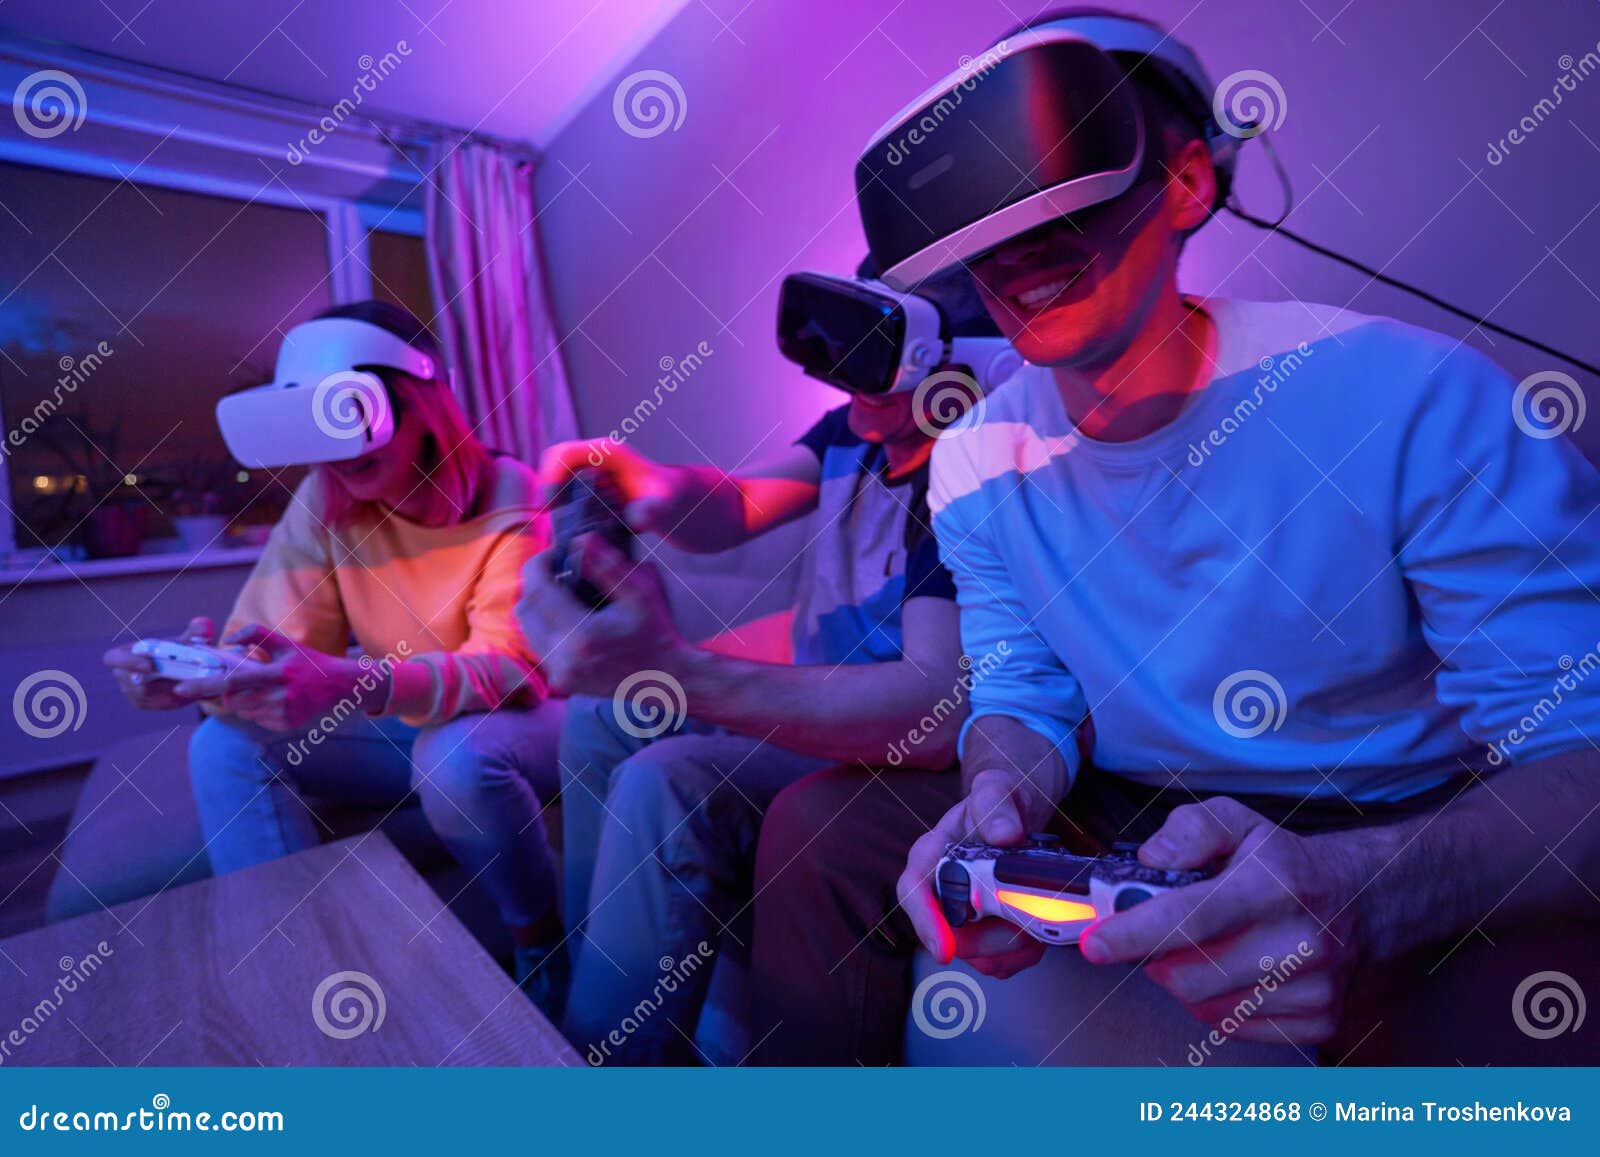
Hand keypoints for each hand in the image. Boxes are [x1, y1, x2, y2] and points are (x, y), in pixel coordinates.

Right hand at [103, 616, 213, 710]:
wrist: (184, 669)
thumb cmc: (178, 650)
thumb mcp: (188, 640)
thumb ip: (195, 632)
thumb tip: (202, 624)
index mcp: (127, 653)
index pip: (112, 658)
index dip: (126, 662)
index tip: (150, 665)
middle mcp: (124, 673)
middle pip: (130, 683)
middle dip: (151, 684)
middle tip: (175, 682)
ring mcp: (131, 691)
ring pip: (145, 696)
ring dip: (165, 692)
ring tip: (186, 685)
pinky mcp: (143, 703)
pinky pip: (157, 704)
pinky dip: (172, 699)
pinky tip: (186, 694)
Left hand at [173, 625, 367, 731]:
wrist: (341, 686)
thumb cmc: (309, 662)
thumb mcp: (287, 643)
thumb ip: (257, 634)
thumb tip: (229, 640)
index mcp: (278, 674)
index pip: (234, 681)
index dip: (205, 685)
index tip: (181, 688)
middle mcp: (280, 697)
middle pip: (234, 701)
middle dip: (229, 694)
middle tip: (241, 684)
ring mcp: (283, 714)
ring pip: (244, 711)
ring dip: (245, 701)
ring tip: (267, 690)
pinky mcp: (286, 725)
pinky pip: (258, 720)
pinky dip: (260, 710)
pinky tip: (278, 701)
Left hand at [516, 532, 688, 696]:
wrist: (665, 680)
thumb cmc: (658, 632)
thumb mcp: (641, 591)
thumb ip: (608, 564)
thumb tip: (579, 540)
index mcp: (581, 635)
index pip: (537, 591)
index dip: (539, 565)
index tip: (555, 551)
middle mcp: (563, 658)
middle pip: (525, 609)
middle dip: (536, 582)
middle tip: (559, 566)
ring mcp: (559, 674)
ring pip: (527, 627)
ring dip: (539, 603)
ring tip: (564, 588)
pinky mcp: (560, 681)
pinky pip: (538, 643)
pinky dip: (546, 623)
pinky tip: (568, 613)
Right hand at [537, 440, 682, 534]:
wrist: (679, 504)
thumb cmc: (672, 502)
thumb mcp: (665, 508)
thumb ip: (653, 512)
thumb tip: (636, 516)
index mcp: (607, 453)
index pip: (564, 454)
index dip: (550, 478)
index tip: (550, 508)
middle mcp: (595, 458)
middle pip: (553, 466)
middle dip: (547, 494)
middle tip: (551, 524)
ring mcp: (591, 470)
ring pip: (557, 481)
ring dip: (554, 505)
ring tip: (560, 532)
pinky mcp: (590, 485)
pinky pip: (565, 494)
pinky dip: (562, 513)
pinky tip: (569, 535)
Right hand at [896, 767, 1058, 977]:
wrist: (1012, 817)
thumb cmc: (995, 803)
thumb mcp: (994, 790)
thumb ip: (994, 803)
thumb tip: (1004, 834)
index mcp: (929, 858)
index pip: (914, 894)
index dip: (926, 924)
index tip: (943, 949)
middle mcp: (939, 893)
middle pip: (952, 936)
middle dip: (992, 938)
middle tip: (1027, 921)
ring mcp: (961, 918)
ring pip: (979, 955)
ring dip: (1012, 947)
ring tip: (1038, 920)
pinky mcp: (984, 933)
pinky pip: (999, 961)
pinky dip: (1023, 953)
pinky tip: (1038, 930)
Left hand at [1080, 797, 1360, 1044]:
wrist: (1358, 899)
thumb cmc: (1281, 863)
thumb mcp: (1235, 821)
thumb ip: (1188, 829)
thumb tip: (1150, 859)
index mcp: (1273, 885)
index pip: (1190, 918)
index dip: (1134, 933)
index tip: (1096, 945)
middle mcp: (1300, 940)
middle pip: (1187, 975)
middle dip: (1157, 957)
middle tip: (1162, 934)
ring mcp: (1313, 987)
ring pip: (1205, 1007)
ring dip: (1186, 980)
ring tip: (1206, 947)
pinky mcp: (1318, 1021)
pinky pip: (1233, 1028)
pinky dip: (1217, 1003)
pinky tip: (1234, 972)